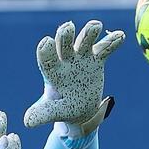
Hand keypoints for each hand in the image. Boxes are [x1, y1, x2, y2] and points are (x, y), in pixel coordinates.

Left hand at [24, 19, 124, 137]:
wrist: (81, 109)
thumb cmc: (63, 109)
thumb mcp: (54, 112)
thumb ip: (43, 113)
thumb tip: (27, 122)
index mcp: (53, 72)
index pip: (47, 59)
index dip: (46, 51)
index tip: (46, 42)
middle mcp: (65, 61)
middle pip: (64, 45)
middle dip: (65, 36)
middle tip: (67, 27)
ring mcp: (81, 59)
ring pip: (84, 42)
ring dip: (89, 33)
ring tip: (96, 26)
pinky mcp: (96, 61)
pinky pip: (104, 49)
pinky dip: (112, 43)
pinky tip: (121, 36)